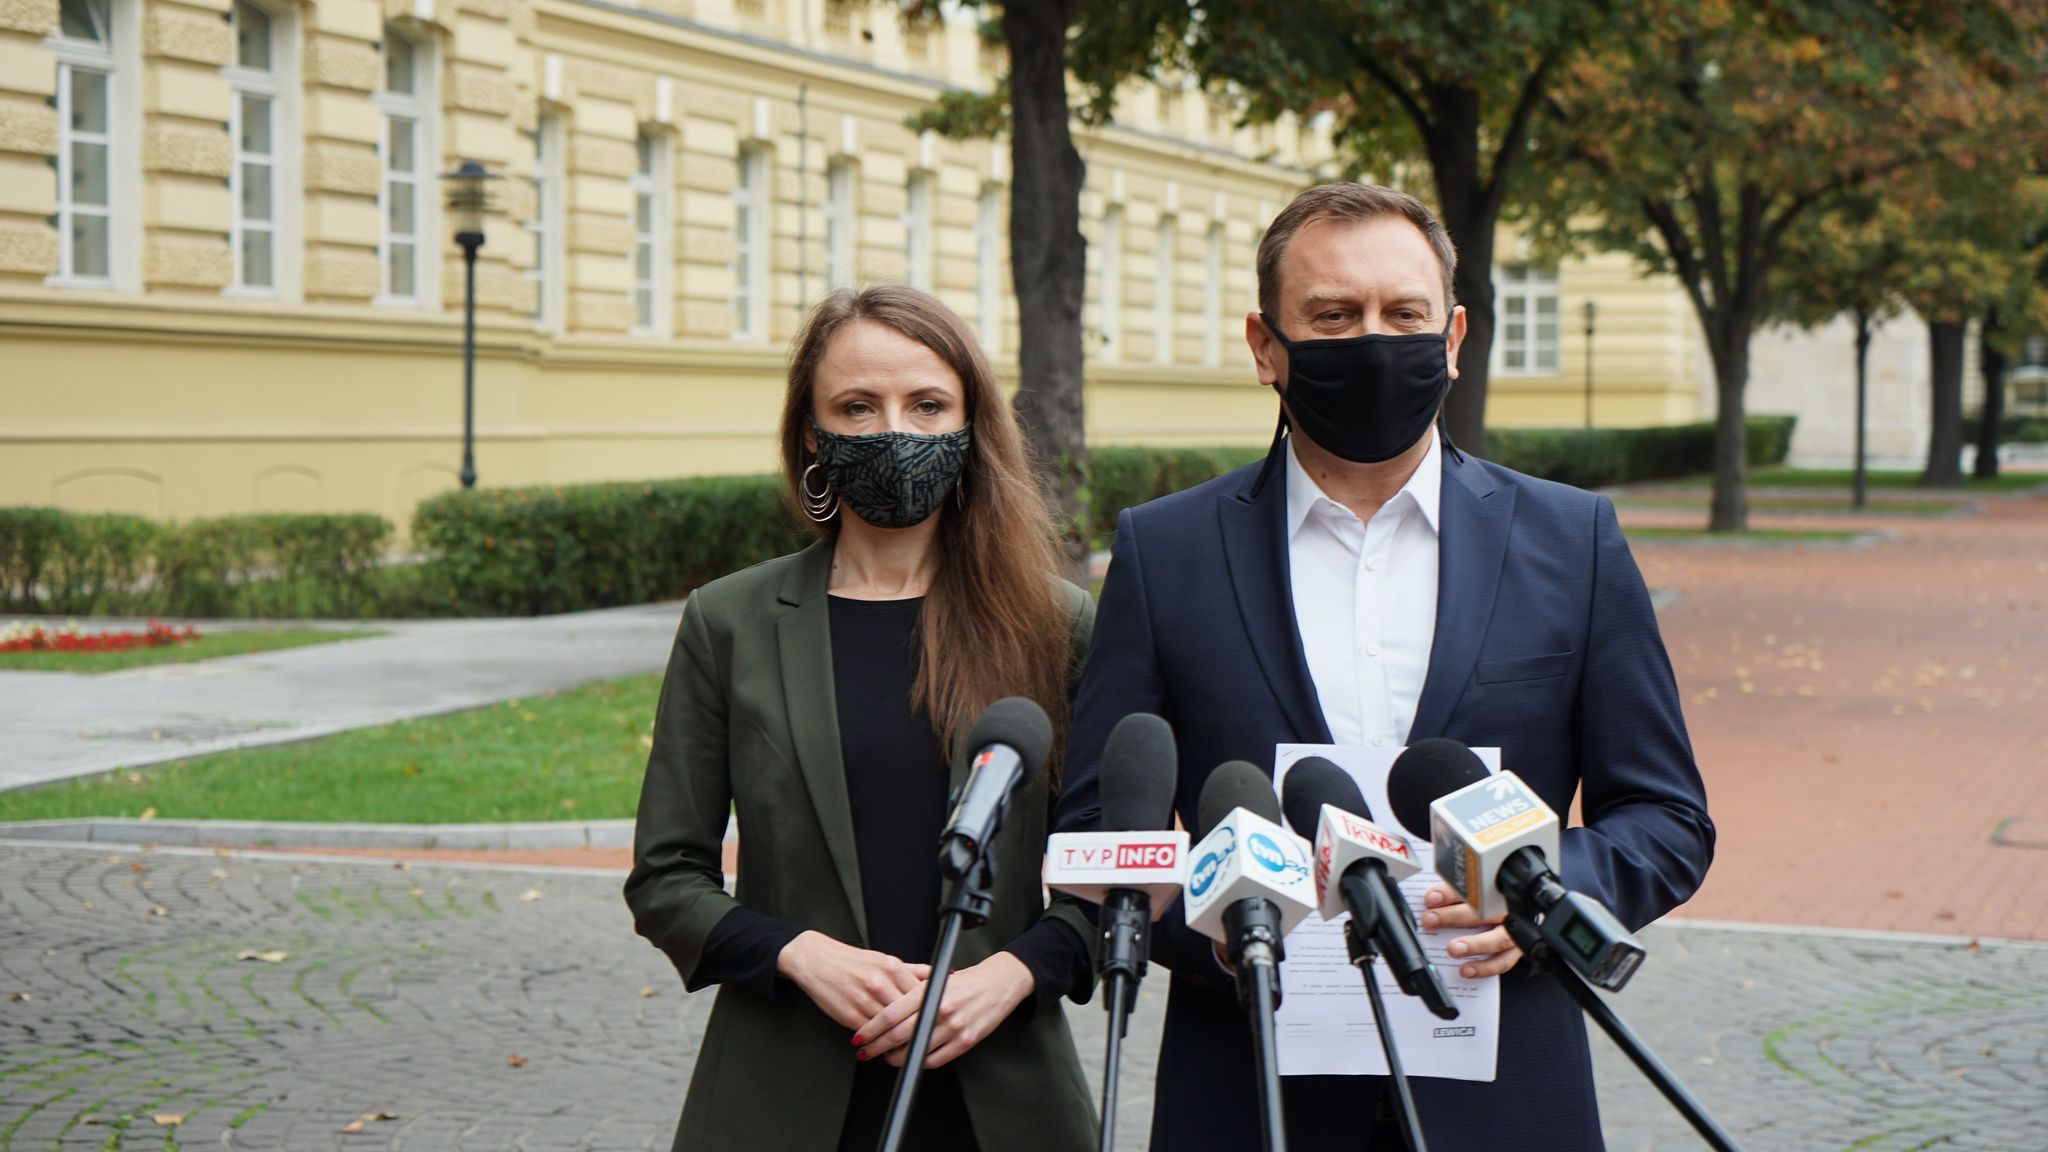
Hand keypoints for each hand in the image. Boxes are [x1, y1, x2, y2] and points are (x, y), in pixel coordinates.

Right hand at [774, 931, 930, 1034]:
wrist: (816, 961)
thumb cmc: (851, 961)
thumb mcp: (884, 959)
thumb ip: (913, 970)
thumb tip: (941, 975)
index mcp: (891, 967)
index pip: (921, 993)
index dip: (931, 1009)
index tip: (938, 1018)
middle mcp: (880, 983)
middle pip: (909, 1013)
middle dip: (918, 1027)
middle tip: (928, 1037)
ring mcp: (864, 1000)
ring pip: (891, 1027)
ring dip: (900, 1040)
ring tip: (908, 1046)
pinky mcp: (850, 1016)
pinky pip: (872, 1033)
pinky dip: (880, 1042)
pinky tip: (885, 1045)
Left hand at [853, 953, 1034, 1069]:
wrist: (998, 985)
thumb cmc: (965, 982)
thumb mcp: (934, 979)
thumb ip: (911, 994)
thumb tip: (882, 1013)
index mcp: (929, 991)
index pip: (890, 1014)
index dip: (871, 1028)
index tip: (859, 1036)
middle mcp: (940, 1009)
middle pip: (898, 1034)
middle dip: (876, 1046)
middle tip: (864, 1051)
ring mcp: (953, 1027)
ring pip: (914, 1050)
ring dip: (894, 1058)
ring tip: (885, 1057)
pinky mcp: (965, 1042)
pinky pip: (934, 1060)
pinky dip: (918, 1062)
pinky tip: (910, 1059)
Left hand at [1420, 884, 1522, 977]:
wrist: (1517, 919)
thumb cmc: (1488, 906)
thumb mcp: (1475, 895)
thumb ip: (1455, 896)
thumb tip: (1430, 902)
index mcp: (1497, 891)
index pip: (1473, 889)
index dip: (1451, 893)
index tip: (1431, 898)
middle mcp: (1508, 910)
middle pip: (1485, 911)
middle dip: (1454, 916)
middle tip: (1431, 920)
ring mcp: (1516, 931)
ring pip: (1498, 939)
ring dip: (1473, 945)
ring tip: (1452, 949)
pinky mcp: (1518, 951)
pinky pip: (1503, 962)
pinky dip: (1484, 968)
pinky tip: (1466, 970)